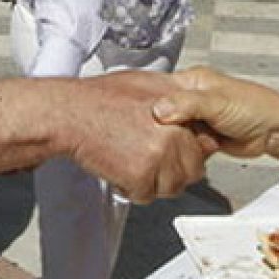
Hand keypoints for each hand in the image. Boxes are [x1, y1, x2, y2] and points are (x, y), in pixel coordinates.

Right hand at [63, 71, 216, 202]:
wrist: (73, 113)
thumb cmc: (103, 97)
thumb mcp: (149, 84)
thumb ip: (176, 100)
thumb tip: (189, 112)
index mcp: (181, 111)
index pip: (205, 142)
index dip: (190, 149)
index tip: (177, 150)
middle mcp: (175, 134)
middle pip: (193, 169)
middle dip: (174, 170)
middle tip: (150, 159)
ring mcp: (161, 155)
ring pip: (171, 186)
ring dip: (154, 181)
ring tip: (133, 161)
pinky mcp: (142, 175)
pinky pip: (146, 194)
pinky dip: (131, 187)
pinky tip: (120, 167)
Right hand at [153, 67, 278, 158]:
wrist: (275, 132)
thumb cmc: (256, 108)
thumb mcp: (217, 102)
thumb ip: (188, 104)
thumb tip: (159, 108)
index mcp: (194, 81)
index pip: (160, 88)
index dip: (146, 101)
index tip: (134, 114)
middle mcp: (193, 98)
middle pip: (163, 112)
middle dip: (157, 125)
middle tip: (148, 135)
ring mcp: (198, 118)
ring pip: (172, 131)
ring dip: (170, 139)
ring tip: (164, 143)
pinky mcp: (202, 137)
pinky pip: (183, 144)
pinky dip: (181, 150)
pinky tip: (179, 153)